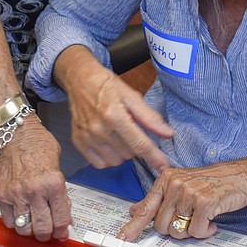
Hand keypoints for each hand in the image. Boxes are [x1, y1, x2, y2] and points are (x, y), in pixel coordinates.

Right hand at [0, 116, 71, 241]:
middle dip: (47, 234)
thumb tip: (64, 214)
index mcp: (53, 183)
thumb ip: (61, 192)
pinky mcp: (2, 193)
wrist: (16, 131)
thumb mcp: (58, 166)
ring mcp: (16, 193)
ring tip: (34, 224)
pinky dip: (15, 222)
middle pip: (42, 229)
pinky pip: (8, 220)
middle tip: (49, 231)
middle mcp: (34, 190)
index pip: (60, 220)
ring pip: (24, 228)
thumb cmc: (37, 143)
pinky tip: (21, 215)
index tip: (62, 233)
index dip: (62, 231)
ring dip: (31, 230)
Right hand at [62, 48, 172, 171]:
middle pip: (129, 154)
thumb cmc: (107, 85)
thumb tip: (168, 133)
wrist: (80, 79)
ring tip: (118, 134)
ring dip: (122, 152)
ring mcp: (86, 137)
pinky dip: (107, 157)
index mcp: (114, 114)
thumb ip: (149, 117)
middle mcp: (98, 128)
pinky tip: (108, 142)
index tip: (164, 166)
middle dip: (135, 145)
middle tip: (129, 128)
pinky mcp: (78, 142)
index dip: (154, 157)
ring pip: (115, 161)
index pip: (139, 144)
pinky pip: (100, 163)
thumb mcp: (131, 95)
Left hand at [119, 162, 246, 241]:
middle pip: (162, 225)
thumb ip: (158, 198)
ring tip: (202, 217)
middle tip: (190, 220)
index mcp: (166, 179)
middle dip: (175, 229)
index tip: (123, 236)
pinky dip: (206, 231)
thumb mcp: (180, 183)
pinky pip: (197, 231)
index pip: (146, 207)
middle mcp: (175, 184)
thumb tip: (136, 210)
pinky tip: (212, 219)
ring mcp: (189, 193)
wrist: (238, 175)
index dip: (133, 225)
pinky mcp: (204, 202)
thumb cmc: (210, 181)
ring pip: (179, 230)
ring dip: (192, 230)